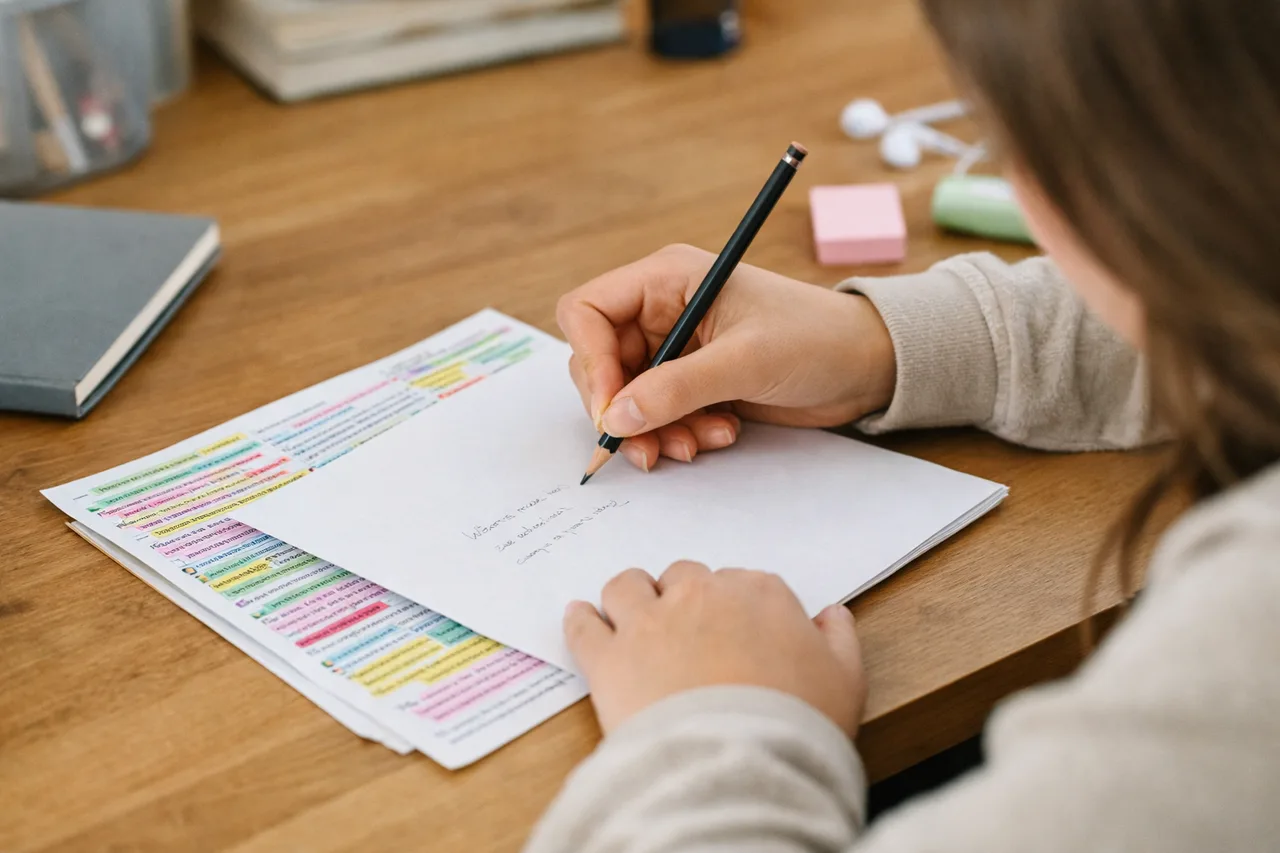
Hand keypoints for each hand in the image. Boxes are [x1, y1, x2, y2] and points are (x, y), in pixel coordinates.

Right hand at [557, 244, 895, 470]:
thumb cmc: (816, 339)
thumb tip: (615, 417)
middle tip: (649, 447)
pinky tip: (719, 434)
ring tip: (695, 445)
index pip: (588, 311)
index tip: (612, 410)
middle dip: (622, 409)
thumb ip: (676, 388)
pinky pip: (658, 413)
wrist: (867, 365)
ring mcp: (676, 347)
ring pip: (627, 396)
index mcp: (666, 279)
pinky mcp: (693, 380)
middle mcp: (662, 309)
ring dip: (653, 429)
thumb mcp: (745, 361)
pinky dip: (677, 432)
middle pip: (600, 362)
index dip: (590, 362)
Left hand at [564, 561, 866, 736]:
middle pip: (684, 577)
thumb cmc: (797, 724)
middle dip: (683, 598)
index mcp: (759, 594)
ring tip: (630, 618)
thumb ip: (838, 639)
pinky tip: (581, 620)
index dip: (735, 608)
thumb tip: (831, 616)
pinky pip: (584, 625)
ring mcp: (650, 622)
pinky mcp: (608, 658)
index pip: (741, 582)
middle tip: (686, 632)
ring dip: (630, 598)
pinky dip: (581, 622)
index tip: (733, 631)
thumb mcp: (846, 682)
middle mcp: (701, 594)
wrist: (742, 764)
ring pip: (628, 586)